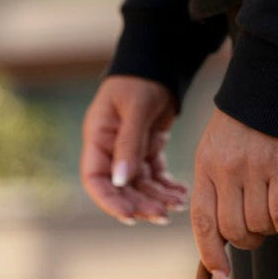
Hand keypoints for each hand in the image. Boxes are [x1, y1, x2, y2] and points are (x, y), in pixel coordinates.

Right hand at [81, 75, 188, 224]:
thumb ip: (128, 144)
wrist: (159, 63)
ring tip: (178, 205)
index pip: (95, 180)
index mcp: (98, 140)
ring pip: (140, 186)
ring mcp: (128, 153)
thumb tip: (121, 181)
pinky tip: (182, 193)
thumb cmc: (140, 80)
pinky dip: (167, 186)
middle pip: (120, 189)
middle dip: (140, 204)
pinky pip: (155, 176)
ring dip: (157, 198)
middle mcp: (110, 151)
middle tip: (163, 215)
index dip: (109, 201)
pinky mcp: (146, 151)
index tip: (129, 215)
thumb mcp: (135, 108)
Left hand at [192, 109, 277, 278]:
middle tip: (254, 236)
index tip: (221, 273)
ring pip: (258, 223)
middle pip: (232, 229)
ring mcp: (254, 169)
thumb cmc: (239, 127)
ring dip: (268, 231)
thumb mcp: (212, 153)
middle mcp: (225, 172)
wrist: (270, 87)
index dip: (210, 253)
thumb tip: (218, 233)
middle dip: (245, 242)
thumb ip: (212, 189)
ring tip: (271, 219)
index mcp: (203, 171)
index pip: (202, 223)